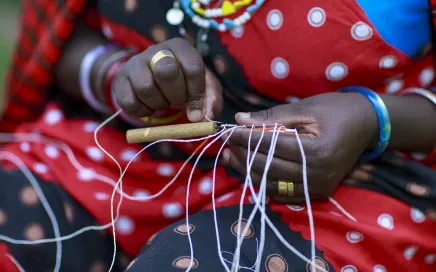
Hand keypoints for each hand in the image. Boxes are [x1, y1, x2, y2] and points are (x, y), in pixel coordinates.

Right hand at [112, 38, 221, 121]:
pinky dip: (142, 112)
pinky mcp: (120, 78)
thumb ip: (210, 100)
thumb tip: (205, 117)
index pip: (192, 67)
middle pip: (167, 72)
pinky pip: (130, 102)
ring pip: (146, 88)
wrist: (152, 79)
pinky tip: (149, 107)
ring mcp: (135, 62)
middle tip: (177, 102)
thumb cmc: (183, 84)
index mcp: (180, 47)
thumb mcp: (202, 88)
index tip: (197, 113)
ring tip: (163, 103)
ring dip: (159, 105)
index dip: (196, 93)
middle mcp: (156, 50)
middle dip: (176, 96)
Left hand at [223, 92, 378, 202]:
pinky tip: (250, 170)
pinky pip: (283, 193)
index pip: (270, 146)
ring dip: (248, 170)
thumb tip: (240, 120)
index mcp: (316, 151)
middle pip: (268, 167)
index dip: (245, 138)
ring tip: (231, 156)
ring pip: (271, 183)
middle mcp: (317, 174)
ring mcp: (318, 187)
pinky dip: (264, 182)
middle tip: (226, 144)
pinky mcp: (317, 192)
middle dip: (243, 155)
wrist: (367, 125)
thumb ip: (272, 117)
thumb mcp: (305, 108)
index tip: (227, 130)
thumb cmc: (337, 110)